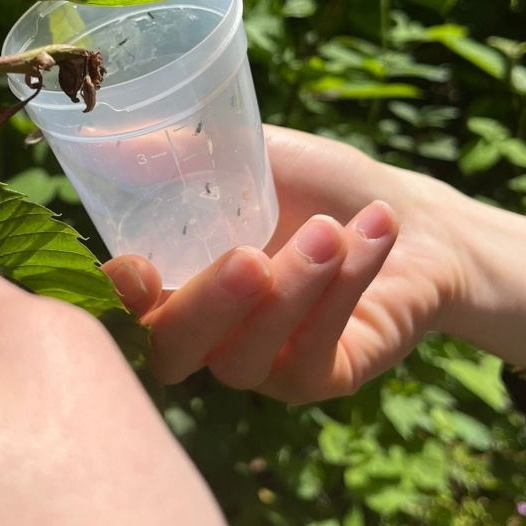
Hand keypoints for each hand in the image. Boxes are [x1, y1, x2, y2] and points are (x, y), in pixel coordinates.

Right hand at [104, 125, 525, 402]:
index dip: (122, 301)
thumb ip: (183, 154)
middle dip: (207, 305)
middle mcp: (210, 333)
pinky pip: (314, 352)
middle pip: (175, 350)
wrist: (413, 216)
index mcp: (180, 280)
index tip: (137, 267)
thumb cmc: (321, 186)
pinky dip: (342, 290)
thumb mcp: (251, 156)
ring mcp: (262, 365)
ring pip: (244, 358)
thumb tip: (113, 145)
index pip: (131, 309)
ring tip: (330, 230)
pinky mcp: (318, 381)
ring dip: (291, 290)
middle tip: (249, 257)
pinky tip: (371, 234)